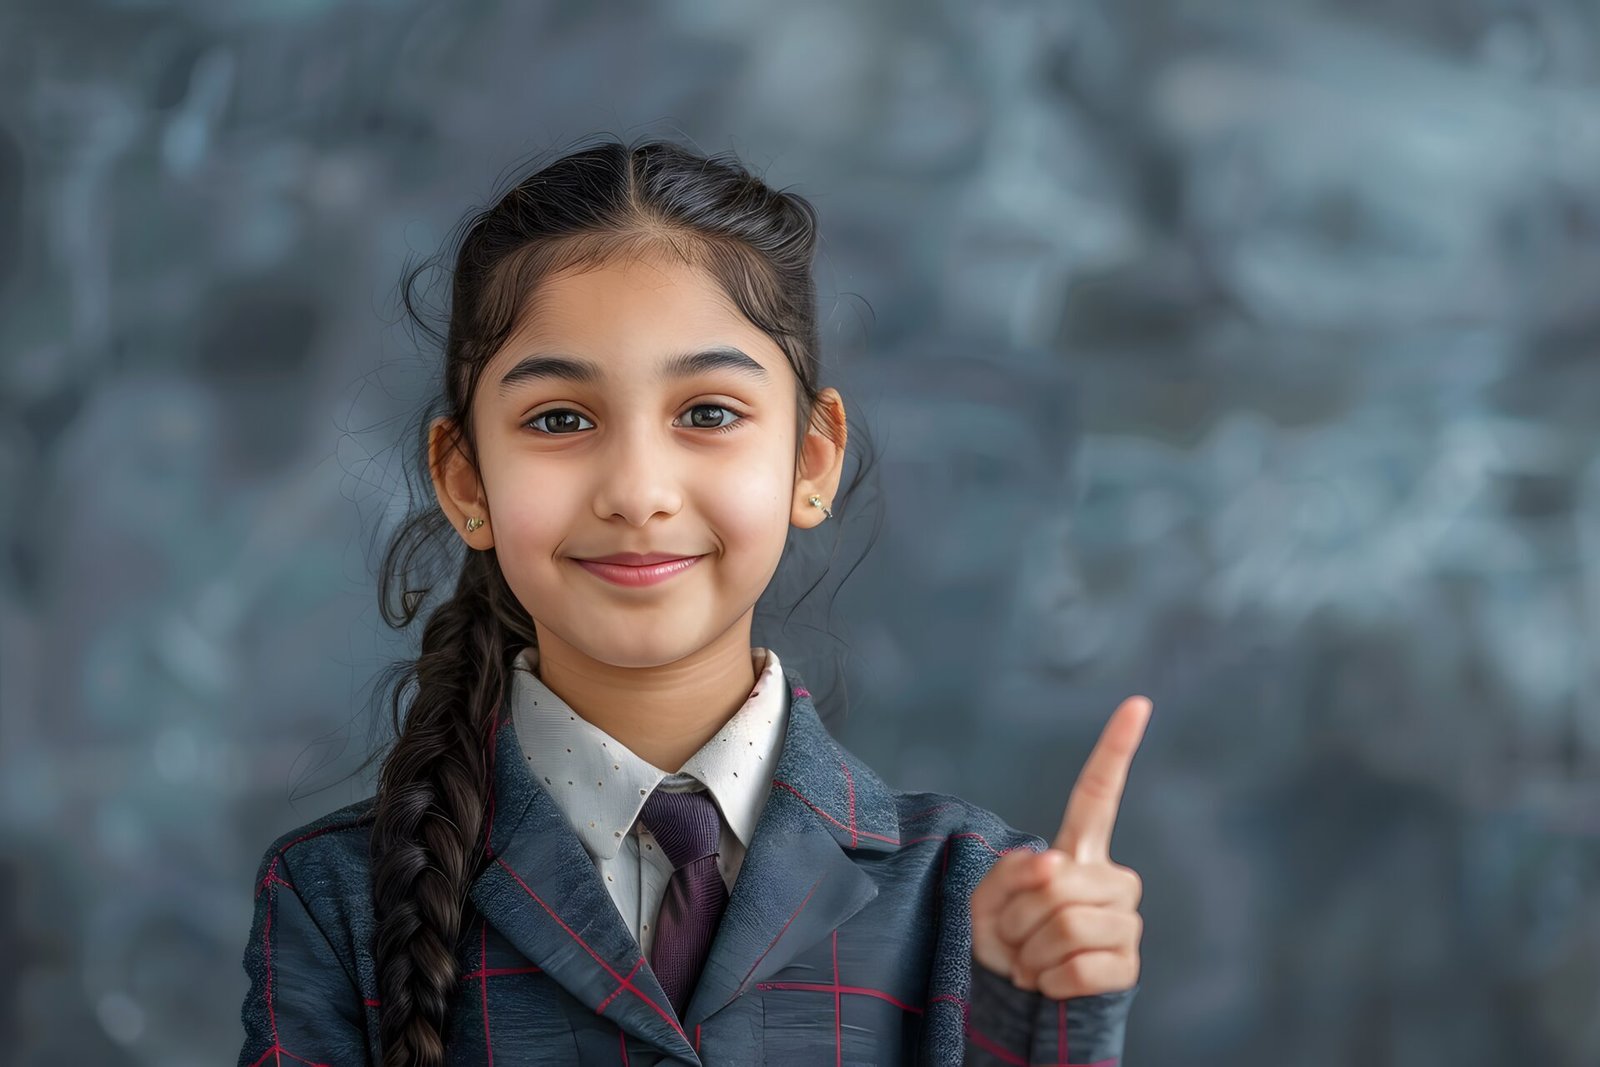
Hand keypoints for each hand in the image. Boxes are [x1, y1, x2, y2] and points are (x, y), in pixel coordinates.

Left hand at [969, 695, 1149, 999]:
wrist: (1019, 998)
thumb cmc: (1007, 939)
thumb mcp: (988, 897)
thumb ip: (1010, 873)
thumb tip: (1055, 867)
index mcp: (1078, 850)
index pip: (1098, 792)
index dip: (1117, 748)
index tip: (1138, 702)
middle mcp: (1112, 877)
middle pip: (1055, 884)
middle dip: (1018, 916)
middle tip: (1016, 938)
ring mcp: (1125, 920)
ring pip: (1065, 925)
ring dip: (1029, 952)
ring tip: (1030, 960)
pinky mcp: (1127, 965)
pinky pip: (1077, 967)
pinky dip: (1047, 980)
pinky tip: (1048, 981)